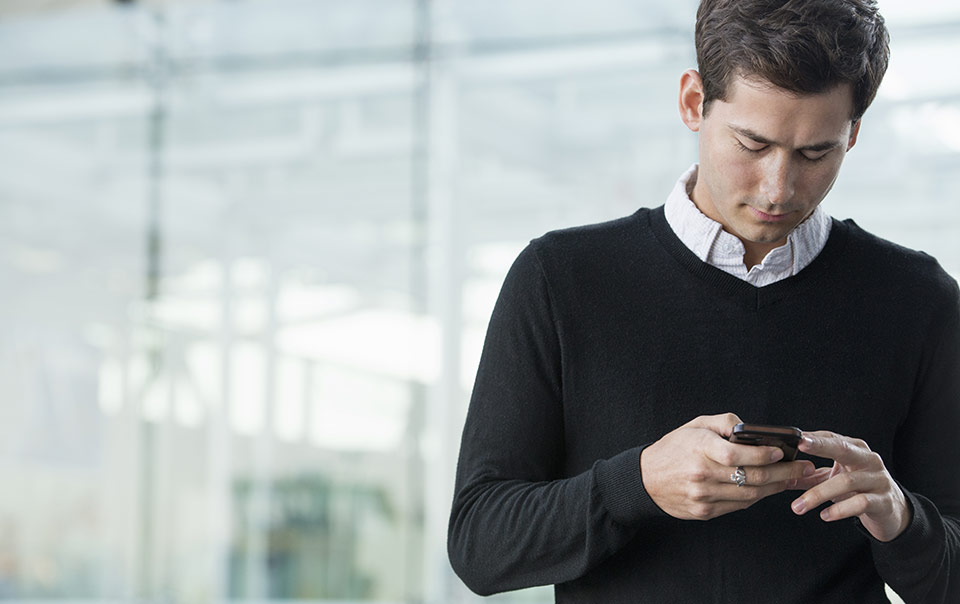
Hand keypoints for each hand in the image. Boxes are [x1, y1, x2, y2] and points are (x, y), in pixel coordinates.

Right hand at [640, 413, 815, 520]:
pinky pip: (739, 505)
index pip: (737, 454)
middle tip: (804, 468)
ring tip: (794, 479)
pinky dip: (757, 496)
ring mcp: (703, 496)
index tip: (783, 452)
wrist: (646, 479)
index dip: (764, 454)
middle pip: (751, 477)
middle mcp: (701, 474)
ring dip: (776, 487)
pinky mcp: (705, 512)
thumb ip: (724, 423)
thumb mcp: (694, 425)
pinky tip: (769, 488)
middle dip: (784, 473)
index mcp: (699, 449)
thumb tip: (752, 429)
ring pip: (750, 494)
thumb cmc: (674, 448)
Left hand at [790, 431, 910, 541]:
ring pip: (846, 481)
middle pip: (843, 449)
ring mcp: (878, 480)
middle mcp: (869, 460)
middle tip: (800, 445)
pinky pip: (860, 503)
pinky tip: (824, 515)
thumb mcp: (833, 479)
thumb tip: (779, 475)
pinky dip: (839, 509)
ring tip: (798, 506)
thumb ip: (808, 476)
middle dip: (820, 446)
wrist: (892, 513)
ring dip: (818, 494)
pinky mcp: (884, 501)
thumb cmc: (858, 490)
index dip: (813, 437)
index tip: (794, 436)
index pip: (832, 437)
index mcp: (855, 449)